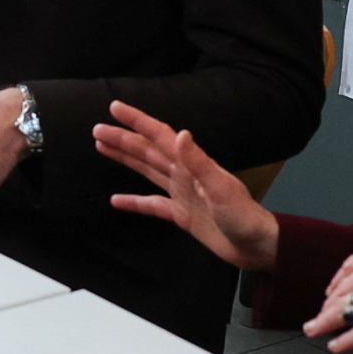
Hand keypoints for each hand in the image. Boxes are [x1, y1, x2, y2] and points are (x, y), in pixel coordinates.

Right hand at [95, 100, 278, 272]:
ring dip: (126, 159)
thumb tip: (180, 134)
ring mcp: (181, 194)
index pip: (159, 135)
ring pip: (147, 171)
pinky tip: (116, 201)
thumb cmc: (243, 215)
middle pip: (147, 151)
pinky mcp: (181, 214)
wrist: (254, 245)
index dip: (137, 120)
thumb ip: (199, 162)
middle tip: (97, 129)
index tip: (115, 108)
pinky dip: (134, 202)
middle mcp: (183, 174)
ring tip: (103, 148)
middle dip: (123, 139)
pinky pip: (151, 205)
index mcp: (191, 164)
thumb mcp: (220, 187)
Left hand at [303, 236, 352, 352]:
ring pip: (346, 308)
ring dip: (326, 320)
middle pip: (344, 287)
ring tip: (316, 328)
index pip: (352, 265)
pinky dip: (345, 339)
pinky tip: (335, 344)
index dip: (338, 280)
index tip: (332, 289)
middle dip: (328, 302)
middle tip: (318, 312)